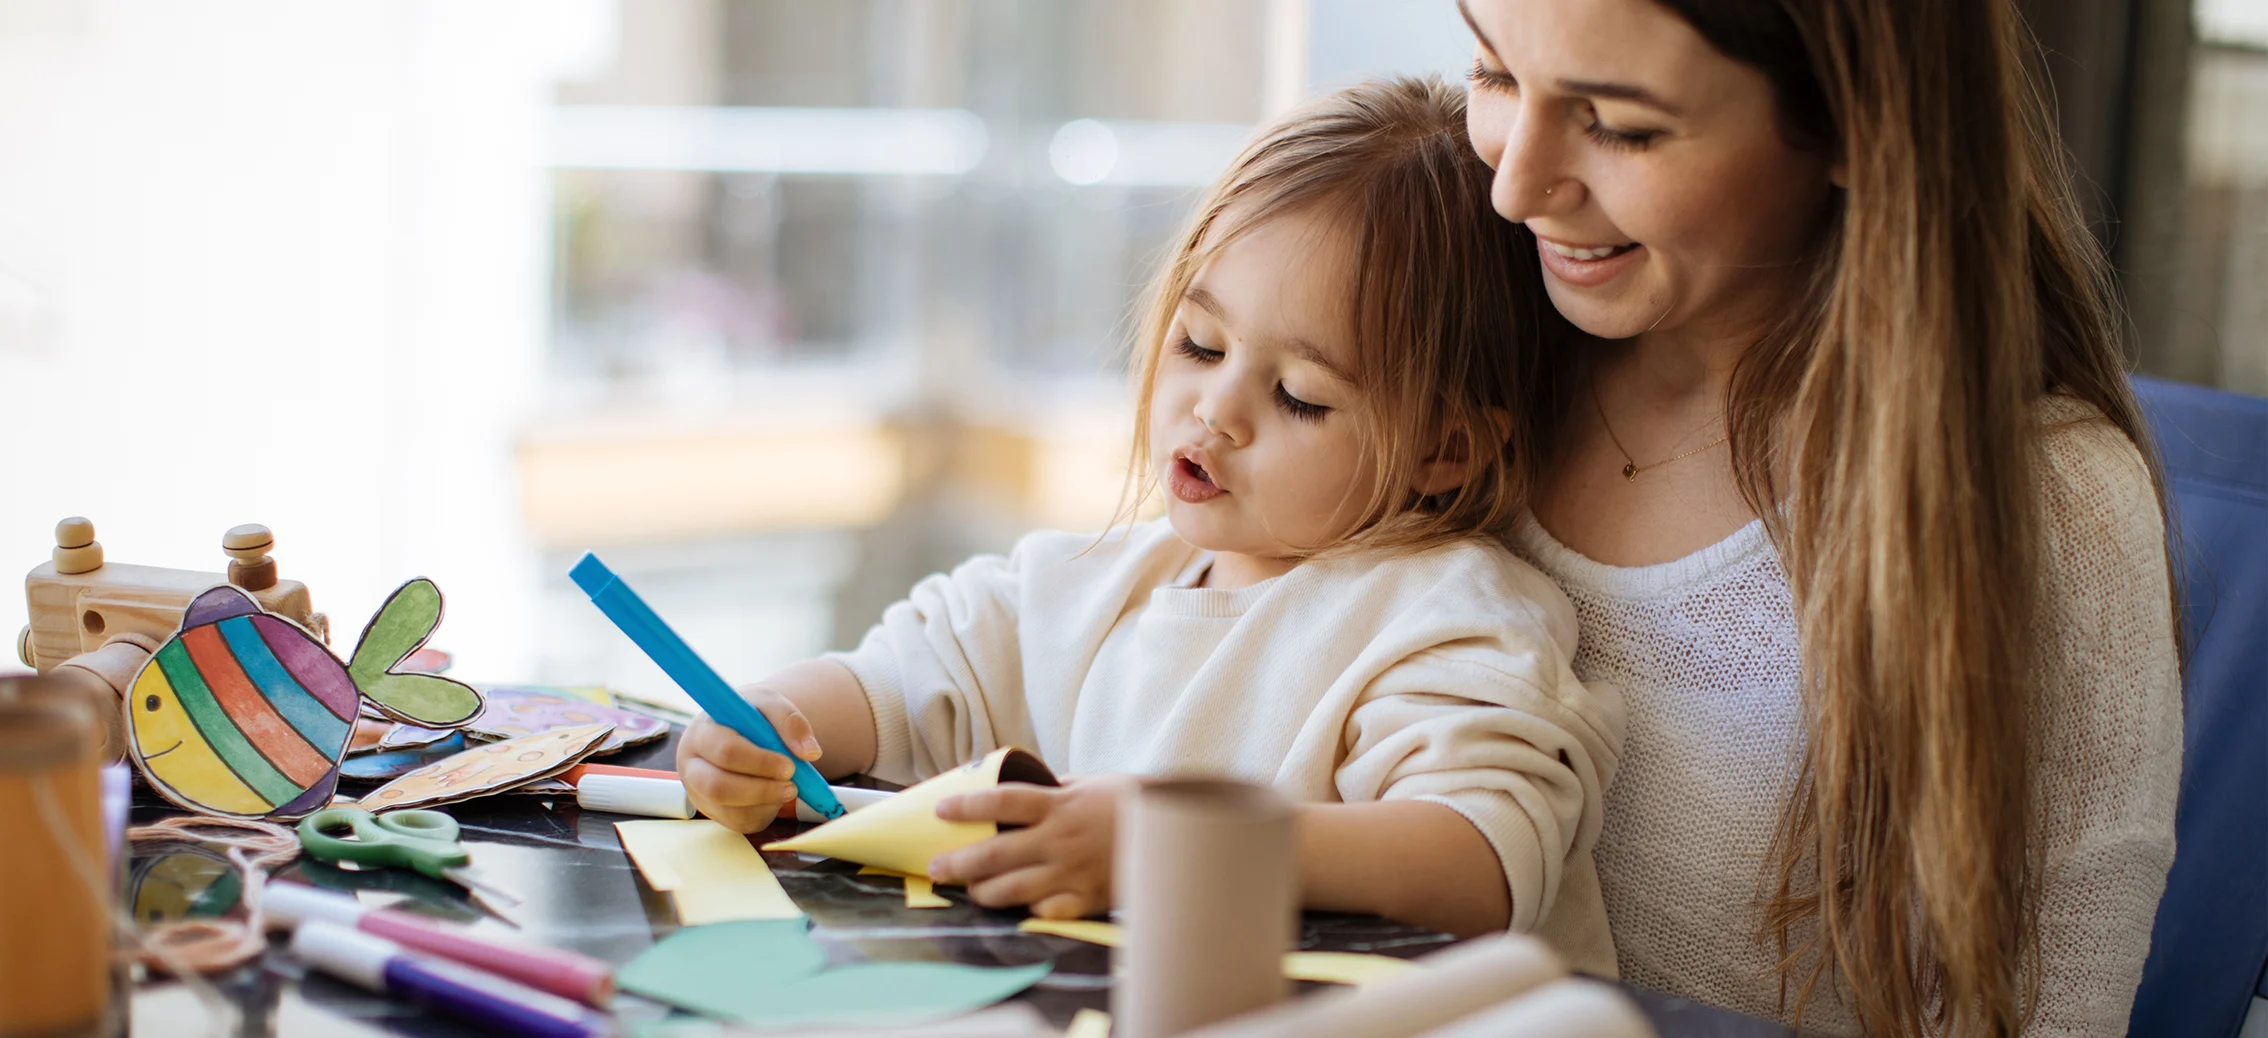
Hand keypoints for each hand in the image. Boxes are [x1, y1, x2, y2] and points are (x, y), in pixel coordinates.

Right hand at [674, 688, 823, 832]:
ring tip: (788, 788)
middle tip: (792, 786)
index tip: (790, 765)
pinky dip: (764, 813)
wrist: (739, 730)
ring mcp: (700, 793)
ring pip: (730, 810)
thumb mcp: (769, 705)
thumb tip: (809, 752)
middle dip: (762, 789)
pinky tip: (775, 797)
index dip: (759, 762)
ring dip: (766, 802)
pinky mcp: (714, 811)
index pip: (726, 752)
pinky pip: (739, 822)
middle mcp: (693, 766)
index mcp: (702, 733)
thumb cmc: (751, 717)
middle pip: (719, 787)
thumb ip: (790, 721)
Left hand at [927, 774, 1143, 918]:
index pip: (1001, 802)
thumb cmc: (1131, 803)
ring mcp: (1070, 871)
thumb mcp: (1091, 783)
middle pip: (995, 853)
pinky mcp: (1085, 898)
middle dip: (958, 862)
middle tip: (936, 866)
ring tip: (970, 891)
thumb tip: (1025, 783)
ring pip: (1012, 889)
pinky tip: (1017, 910)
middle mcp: (1059, 839)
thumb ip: (1056, 787)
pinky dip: (1028, 912)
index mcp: (1058, 805)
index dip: (967, 806)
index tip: (941, 810)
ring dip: (983, 893)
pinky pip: (1046, 912)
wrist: (1174, 834)